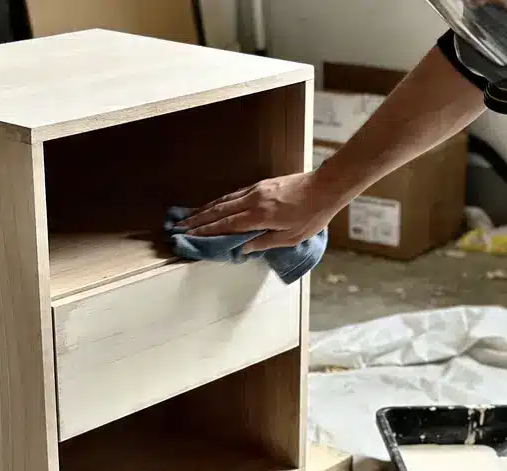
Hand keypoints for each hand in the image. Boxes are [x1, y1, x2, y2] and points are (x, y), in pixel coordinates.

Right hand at [181, 171, 343, 253]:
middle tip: (180, 227)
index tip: (189, 235)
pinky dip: (220, 202)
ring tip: (190, 217)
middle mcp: (253, 200)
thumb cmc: (312, 215)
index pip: (227, 225)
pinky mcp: (261, 185)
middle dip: (198, 219)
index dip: (206, 231)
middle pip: (220, 211)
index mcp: (260, 215)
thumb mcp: (291, 237)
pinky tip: (215, 207)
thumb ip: (264, 242)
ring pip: (225, 201)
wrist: (326, 187)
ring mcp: (256, 190)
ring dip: (206, 210)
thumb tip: (242, 248)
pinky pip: (234, 195)